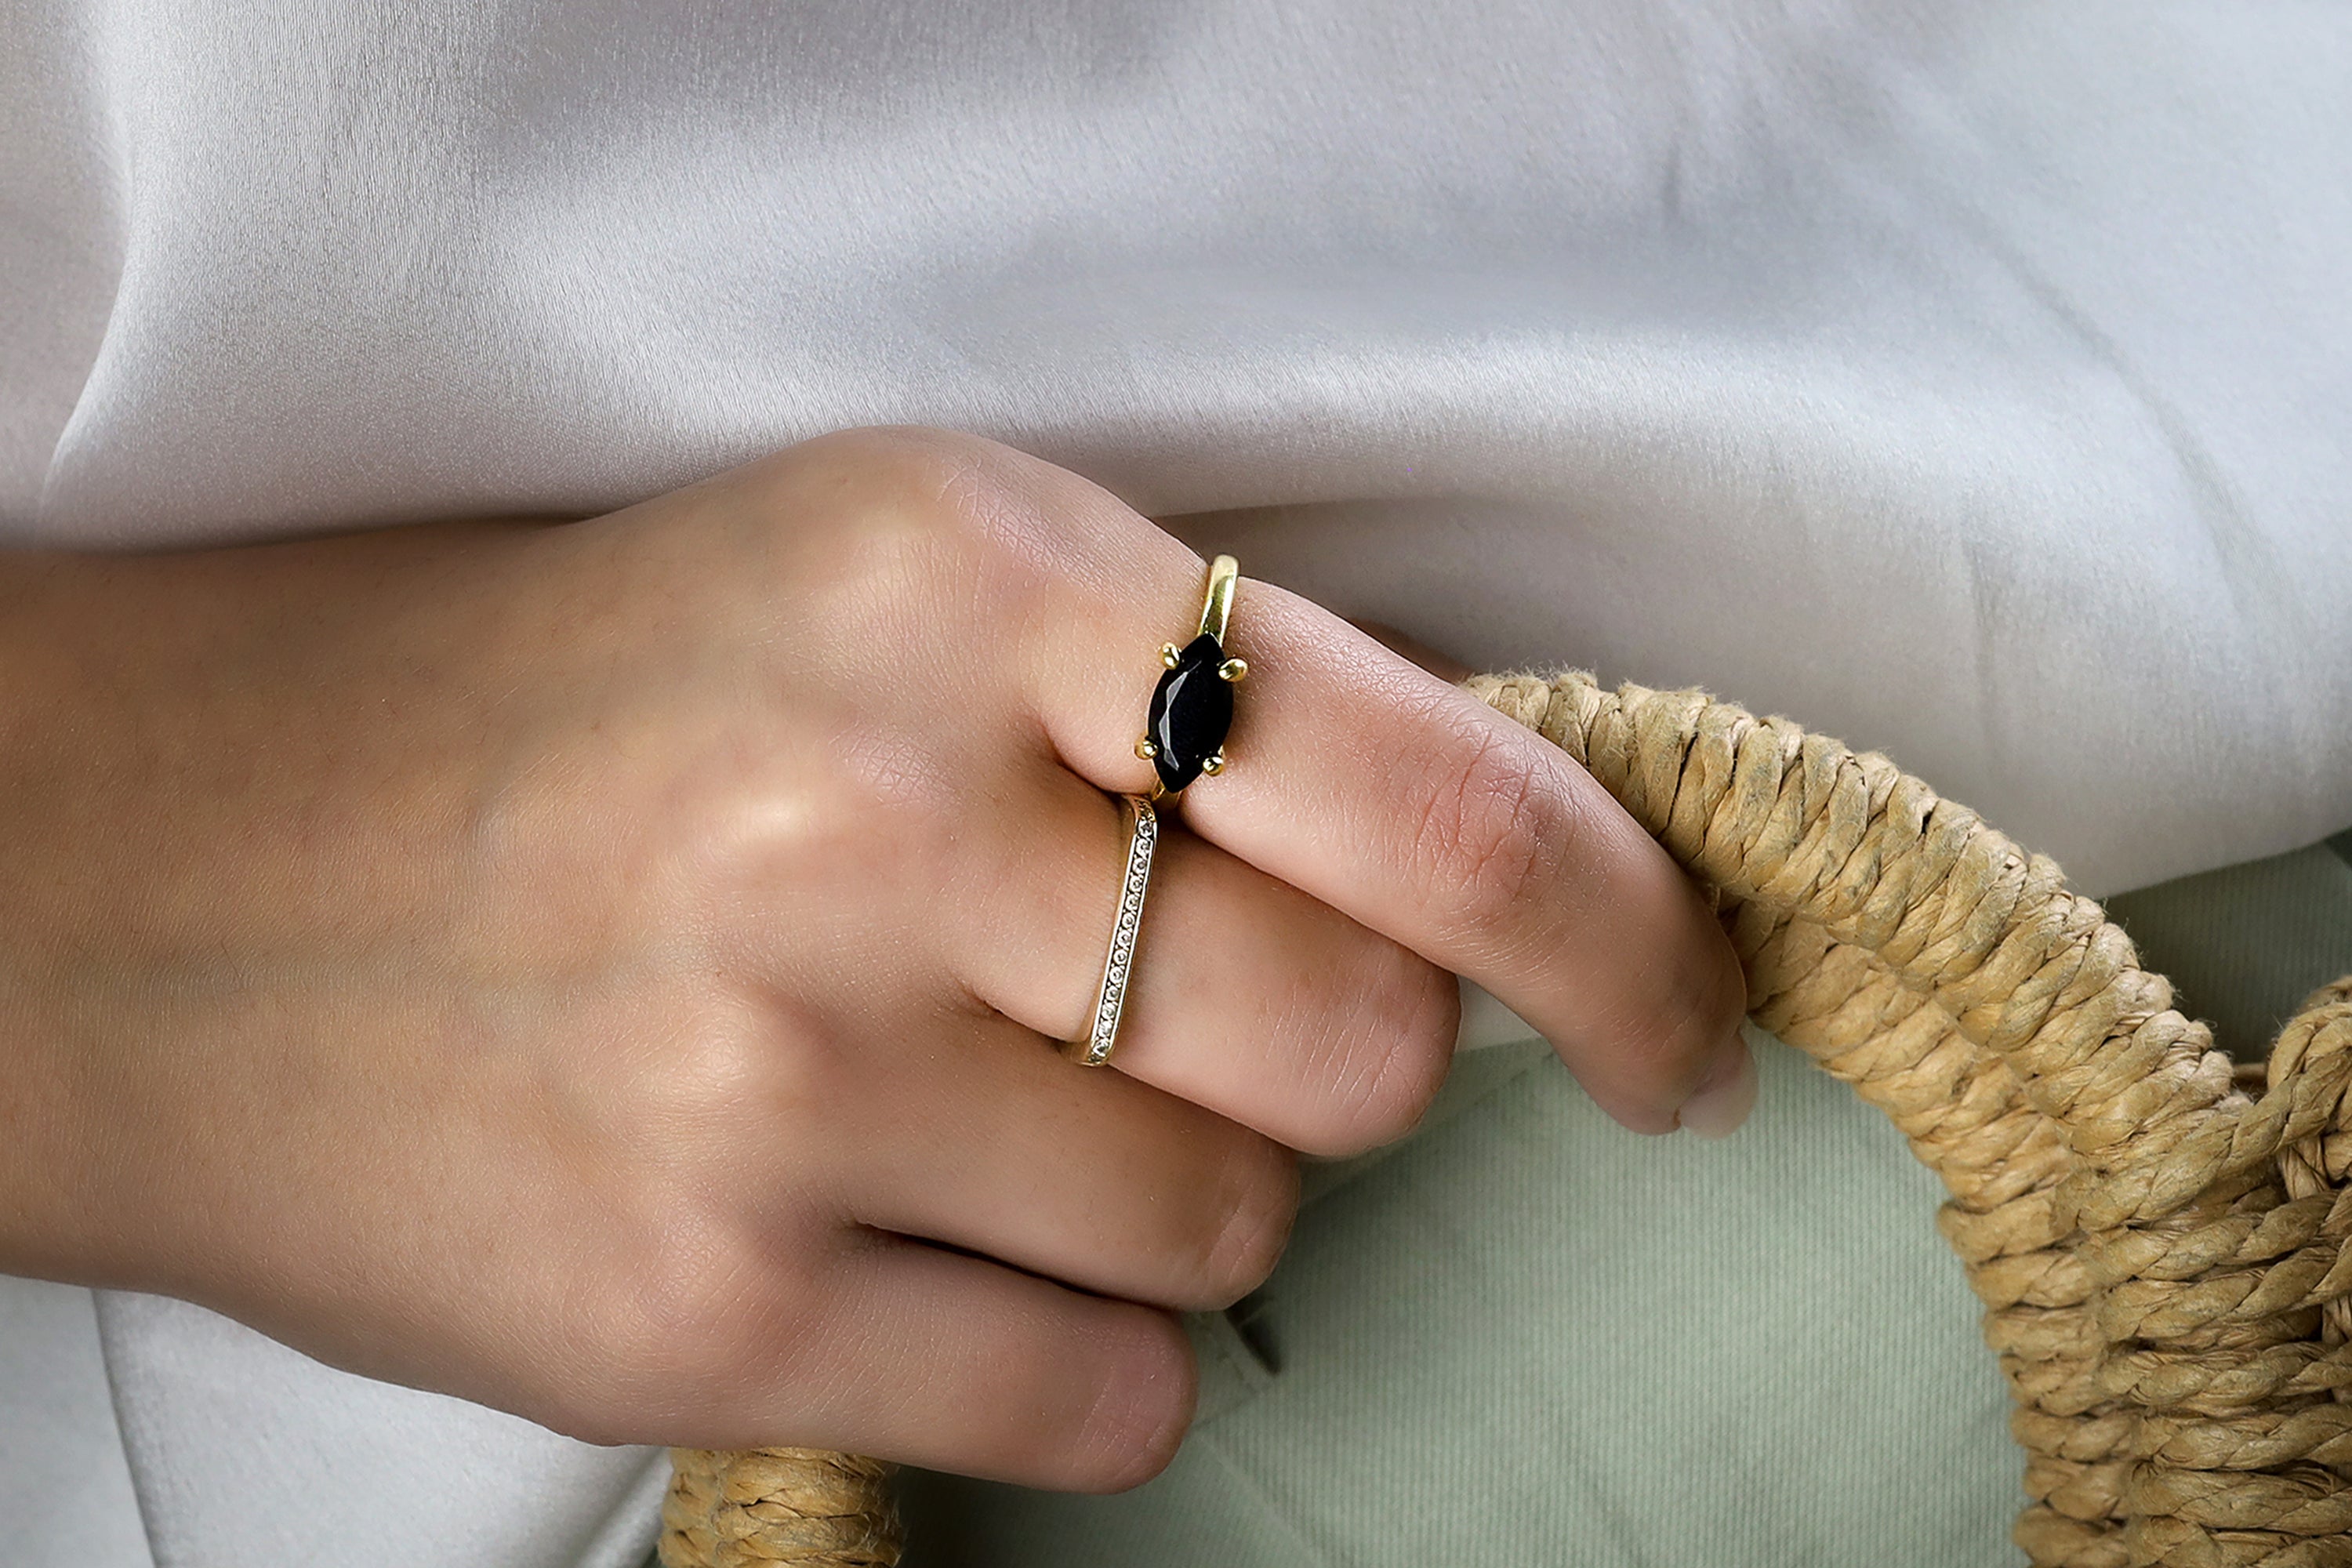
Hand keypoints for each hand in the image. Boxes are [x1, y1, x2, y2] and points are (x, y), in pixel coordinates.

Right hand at [0, 428, 1747, 1489]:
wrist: (183, 874)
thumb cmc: (582, 715)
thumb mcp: (883, 581)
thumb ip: (1176, 700)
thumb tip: (1472, 892)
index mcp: (963, 572)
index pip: (1440, 792)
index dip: (1615, 937)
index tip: (1670, 1030)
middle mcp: (877, 809)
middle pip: (1362, 1049)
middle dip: (1338, 1068)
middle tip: (1180, 1023)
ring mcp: (782, 1074)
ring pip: (1235, 1234)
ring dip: (1174, 1199)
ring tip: (970, 1106)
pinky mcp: (703, 1305)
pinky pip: (1098, 1395)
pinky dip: (1075, 1344)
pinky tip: (921, 1242)